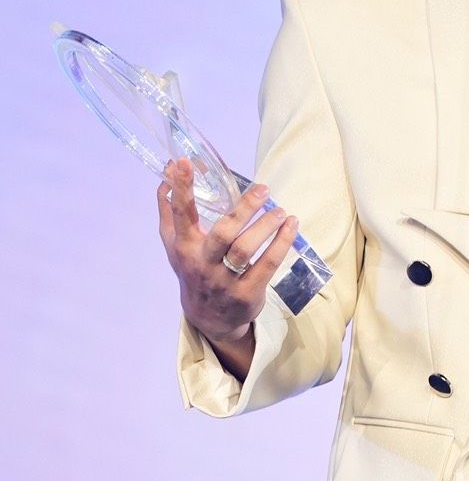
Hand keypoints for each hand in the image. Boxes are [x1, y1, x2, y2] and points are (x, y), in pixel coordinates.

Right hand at [157, 156, 297, 344]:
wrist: (208, 318)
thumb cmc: (193, 271)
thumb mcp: (175, 247)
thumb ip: (169, 213)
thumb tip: (165, 176)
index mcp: (184, 247)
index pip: (181, 214)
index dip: (182, 188)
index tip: (184, 162)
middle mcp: (202, 263)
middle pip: (223, 233)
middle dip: (243, 209)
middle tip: (263, 189)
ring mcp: (225, 280)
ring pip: (246, 249)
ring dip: (266, 226)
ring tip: (280, 211)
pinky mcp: (247, 293)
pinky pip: (268, 265)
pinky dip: (281, 243)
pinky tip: (291, 226)